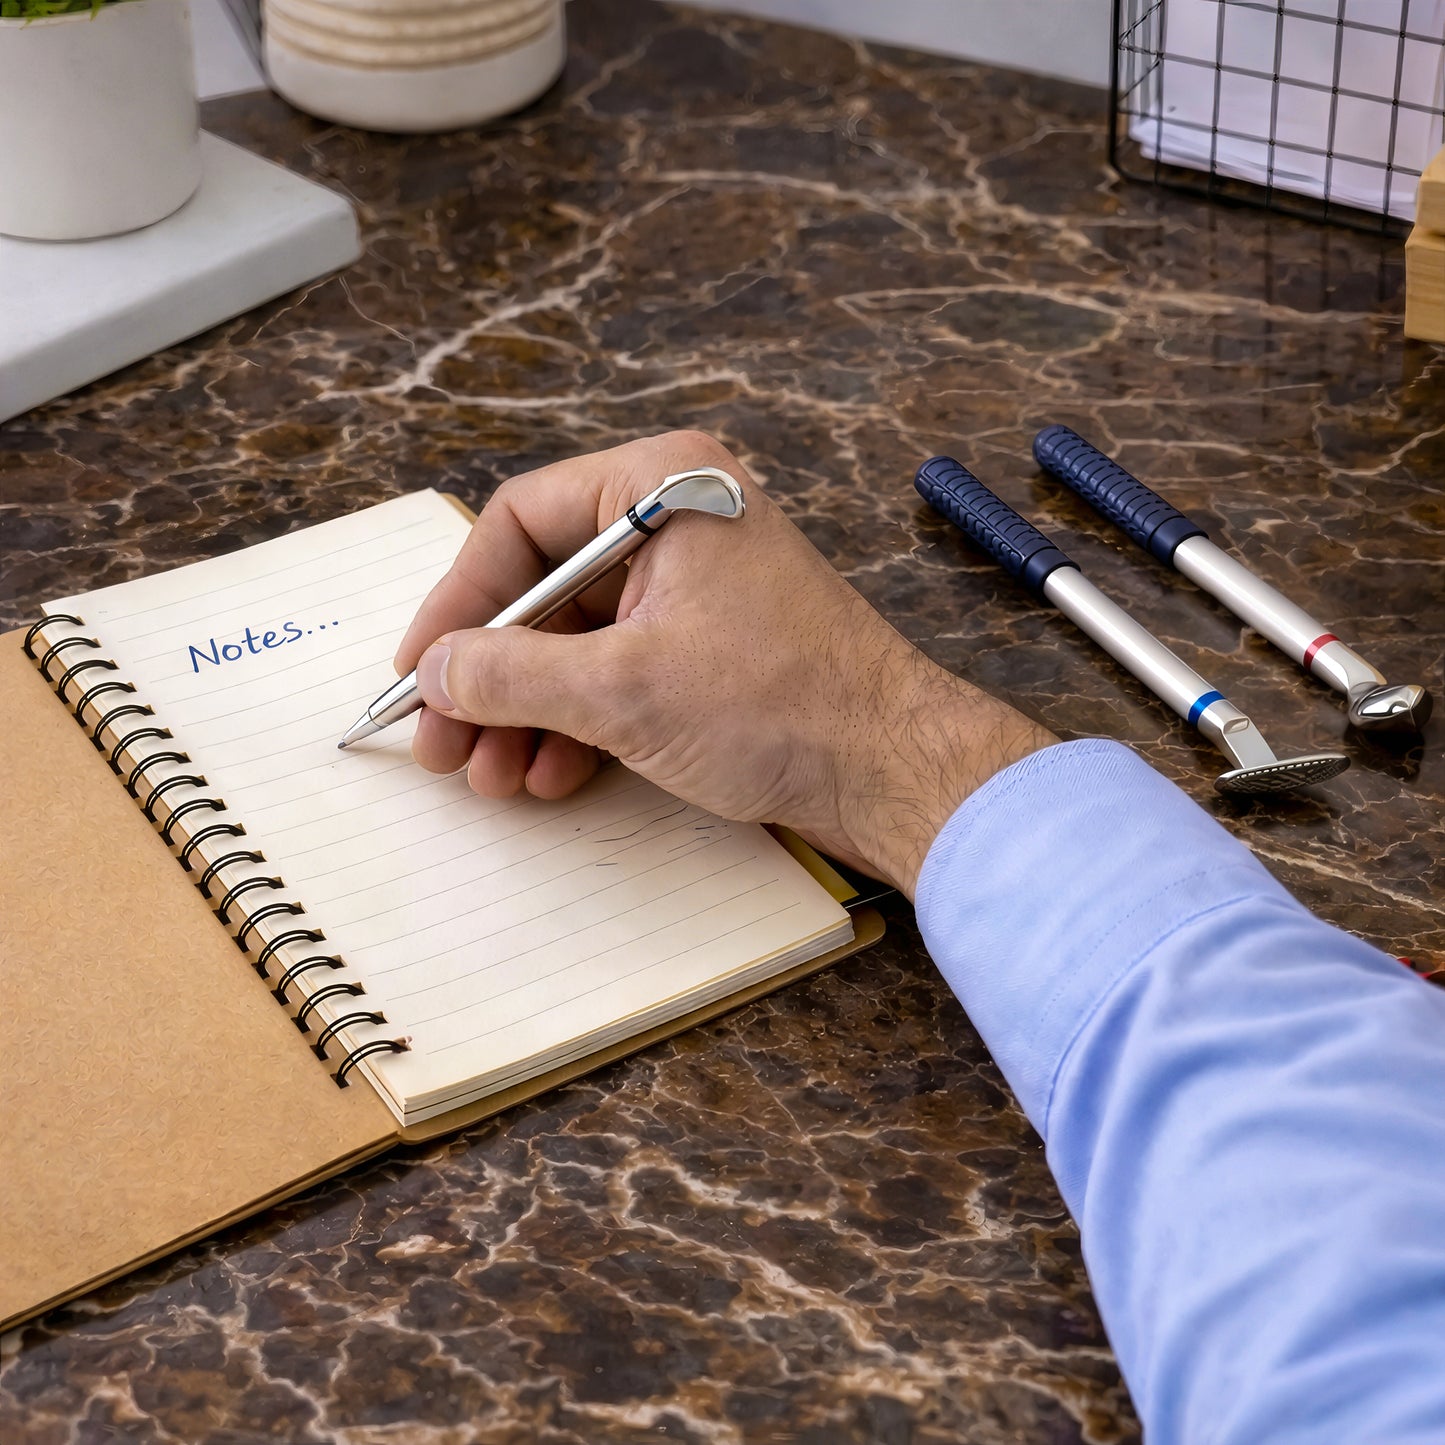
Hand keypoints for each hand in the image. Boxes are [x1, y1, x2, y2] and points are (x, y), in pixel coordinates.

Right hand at [395, 432, 1055, 896]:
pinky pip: (617, 671)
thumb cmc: (784, 705)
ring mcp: (696, 587)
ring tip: (493, 775)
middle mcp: (678, 524)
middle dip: (489, 674)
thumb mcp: (623, 689)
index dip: (457, 603)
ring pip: (576, 639)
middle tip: (442, 742)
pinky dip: (578, 723)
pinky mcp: (709, 646)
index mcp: (664, 488)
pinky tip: (550, 775)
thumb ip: (512, 673)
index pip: (520, 524)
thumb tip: (436, 673)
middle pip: (543, 588)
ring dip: (525, 711)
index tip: (419, 671)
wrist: (895, 770)